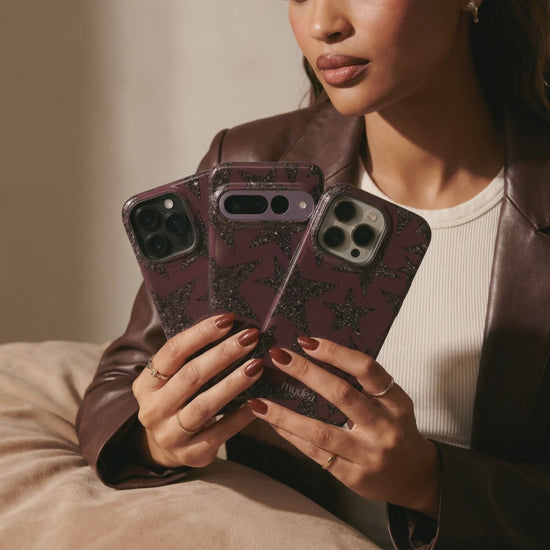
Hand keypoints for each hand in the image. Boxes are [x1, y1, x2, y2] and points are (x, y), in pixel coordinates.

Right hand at [132, 313, 262, 468]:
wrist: (164, 448)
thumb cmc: (177, 400)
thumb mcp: (171, 379)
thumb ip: (191, 357)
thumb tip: (231, 325)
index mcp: (146, 384)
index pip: (172, 351)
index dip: (201, 333)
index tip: (228, 319)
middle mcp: (153, 410)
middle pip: (191, 376)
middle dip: (224, 354)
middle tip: (250, 338)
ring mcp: (170, 435)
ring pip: (204, 405)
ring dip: (233, 383)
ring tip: (257, 365)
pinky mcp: (191, 454)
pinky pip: (220, 432)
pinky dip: (240, 415)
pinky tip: (258, 401)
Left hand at [246, 337, 439, 517]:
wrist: (414, 478)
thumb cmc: (395, 430)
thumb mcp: (391, 403)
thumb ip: (364, 384)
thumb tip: (317, 353)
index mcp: (396, 402)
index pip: (367, 369)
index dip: (336, 352)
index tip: (307, 341)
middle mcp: (384, 427)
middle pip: (341, 394)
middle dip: (305, 372)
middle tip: (278, 356)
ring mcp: (368, 454)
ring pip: (320, 430)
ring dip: (285, 414)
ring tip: (259, 400)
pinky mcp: (351, 475)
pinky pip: (314, 452)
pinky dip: (290, 435)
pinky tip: (271, 422)